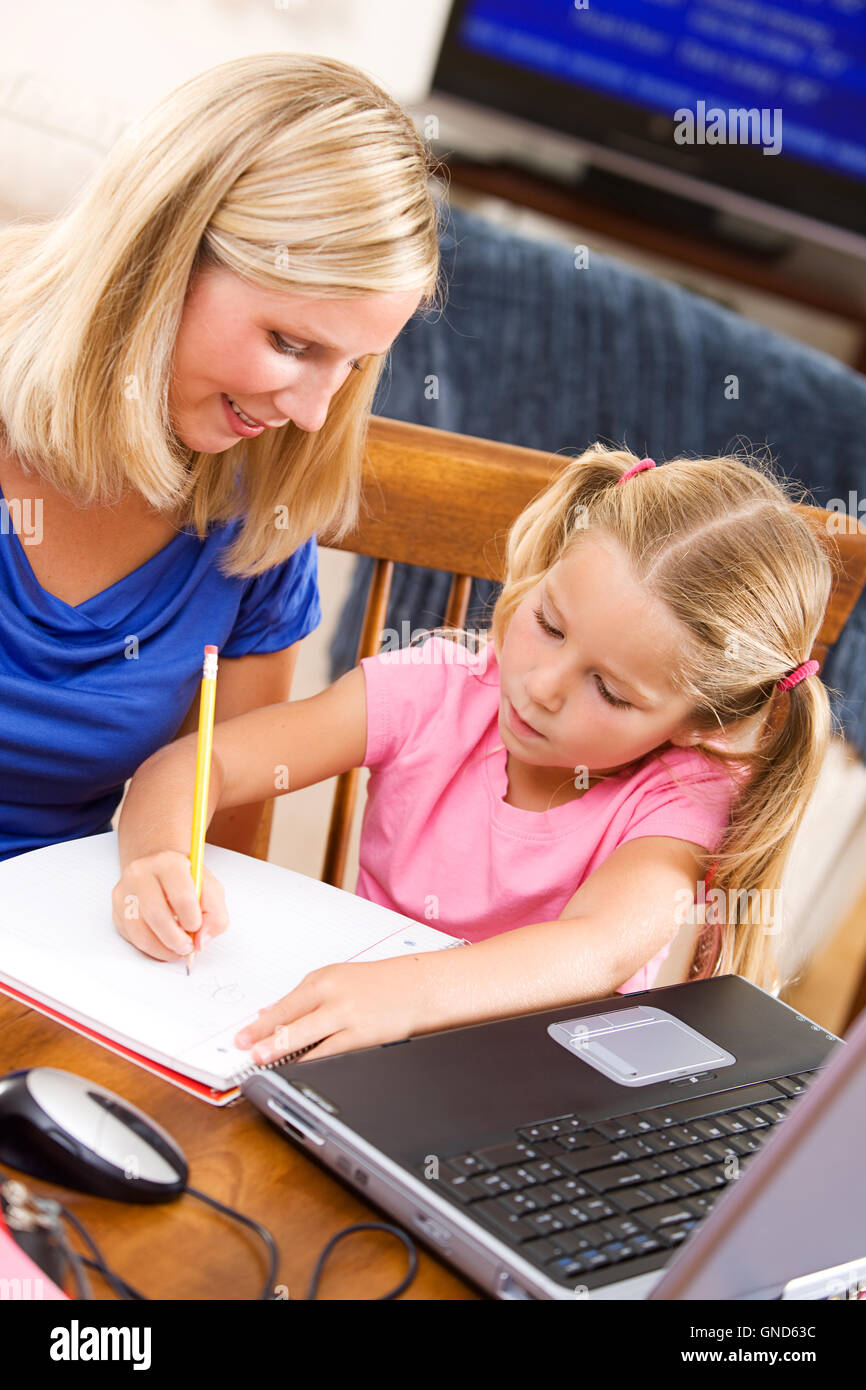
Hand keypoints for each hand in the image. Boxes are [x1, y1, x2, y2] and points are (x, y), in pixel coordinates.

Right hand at [112, 851, 228, 961]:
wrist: (160, 872)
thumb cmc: (187, 882)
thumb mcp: (210, 890)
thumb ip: (215, 914)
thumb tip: (201, 941)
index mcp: (169, 863)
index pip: (181, 895)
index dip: (192, 919)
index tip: (197, 928)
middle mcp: (141, 873)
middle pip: (156, 915)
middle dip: (176, 939)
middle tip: (188, 947)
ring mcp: (124, 892)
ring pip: (140, 931)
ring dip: (163, 948)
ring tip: (178, 949)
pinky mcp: (116, 910)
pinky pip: (132, 938)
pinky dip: (151, 948)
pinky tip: (163, 943)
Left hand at [234, 956, 426, 1063]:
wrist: (420, 986)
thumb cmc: (381, 983)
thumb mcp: (340, 979)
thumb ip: (307, 998)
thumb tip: (272, 1015)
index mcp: (324, 979)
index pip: (284, 1004)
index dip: (260, 1024)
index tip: (242, 1037)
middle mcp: (332, 994)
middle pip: (290, 1018)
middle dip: (264, 1037)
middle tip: (245, 1050)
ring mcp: (347, 1016)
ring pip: (306, 1036)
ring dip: (281, 1049)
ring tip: (262, 1061)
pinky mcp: (362, 1036)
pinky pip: (330, 1053)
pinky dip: (311, 1062)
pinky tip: (299, 1069)